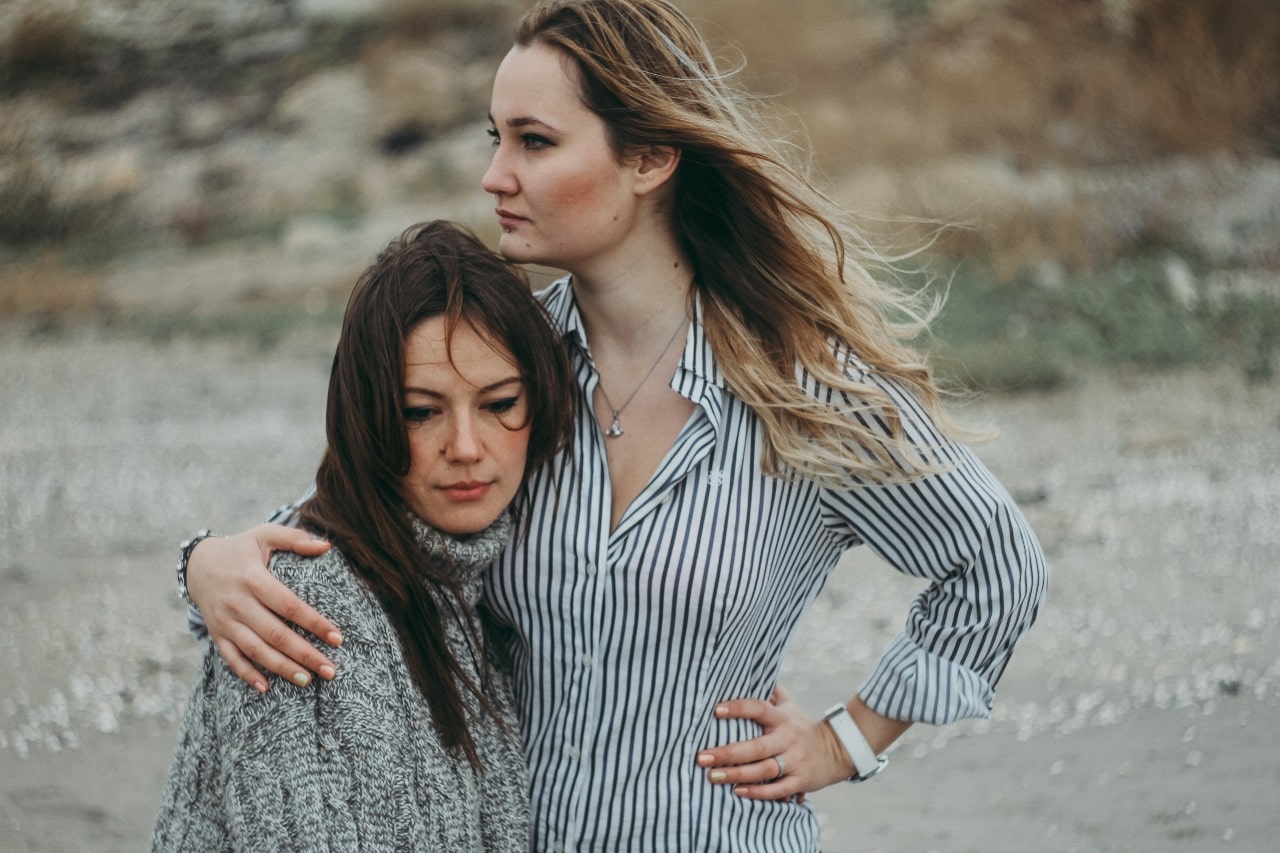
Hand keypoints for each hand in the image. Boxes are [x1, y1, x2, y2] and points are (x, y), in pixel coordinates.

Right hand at [187, 524, 336, 692]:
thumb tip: (327, 545)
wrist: (198, 564)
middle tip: (330, 670)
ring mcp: (225, 622)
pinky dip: (247, 674)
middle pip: (275, 634)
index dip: (314, 622)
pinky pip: (231, 659)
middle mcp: (238, 603)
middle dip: (304, 654)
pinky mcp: (217, 634)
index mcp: (253, 579)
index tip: (337, 638)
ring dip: (282, 668)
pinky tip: (266, 688)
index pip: (288, 605)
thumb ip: (295, 538)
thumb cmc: (240, 549)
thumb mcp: (264, 535)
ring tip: (308, 680)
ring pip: (256, 650)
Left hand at [696, 686, 852, 801]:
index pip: (759, 708)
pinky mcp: (800, 781)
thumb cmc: (801, 726)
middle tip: (701, 757)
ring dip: (737, 774)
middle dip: (727, 753)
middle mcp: (788, 739)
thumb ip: (771, 691)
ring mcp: (795, 761)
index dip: (739, 708)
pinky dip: (758, 792)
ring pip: (764, 770)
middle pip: (756, 747)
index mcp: (782, 718)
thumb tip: (750, 670)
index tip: (716, 710)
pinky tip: (738, 791)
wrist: (836, 751)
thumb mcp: (790, 705)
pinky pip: (778, 789)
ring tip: (713, 776)